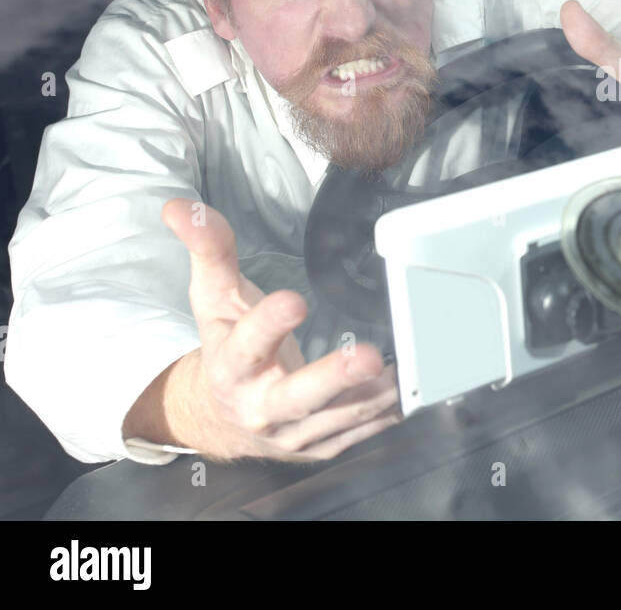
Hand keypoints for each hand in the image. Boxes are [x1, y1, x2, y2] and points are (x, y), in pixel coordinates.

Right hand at [149, 198, 402, 461]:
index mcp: (232, 366)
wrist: (225, 416)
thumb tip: (180, 208)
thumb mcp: (213, 298)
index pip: (247, 344)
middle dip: (333, 377)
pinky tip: (406, 388)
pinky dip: (385, 411)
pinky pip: (360, 431)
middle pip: (298, 396)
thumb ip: (209, 251)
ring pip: (339, 416)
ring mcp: (295, 433)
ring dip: (374, 394)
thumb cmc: (228, 345)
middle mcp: (261, 406)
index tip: (294, 300)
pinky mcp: (323, 446)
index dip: (268, 323)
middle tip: (367, 356)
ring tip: (404, 368)